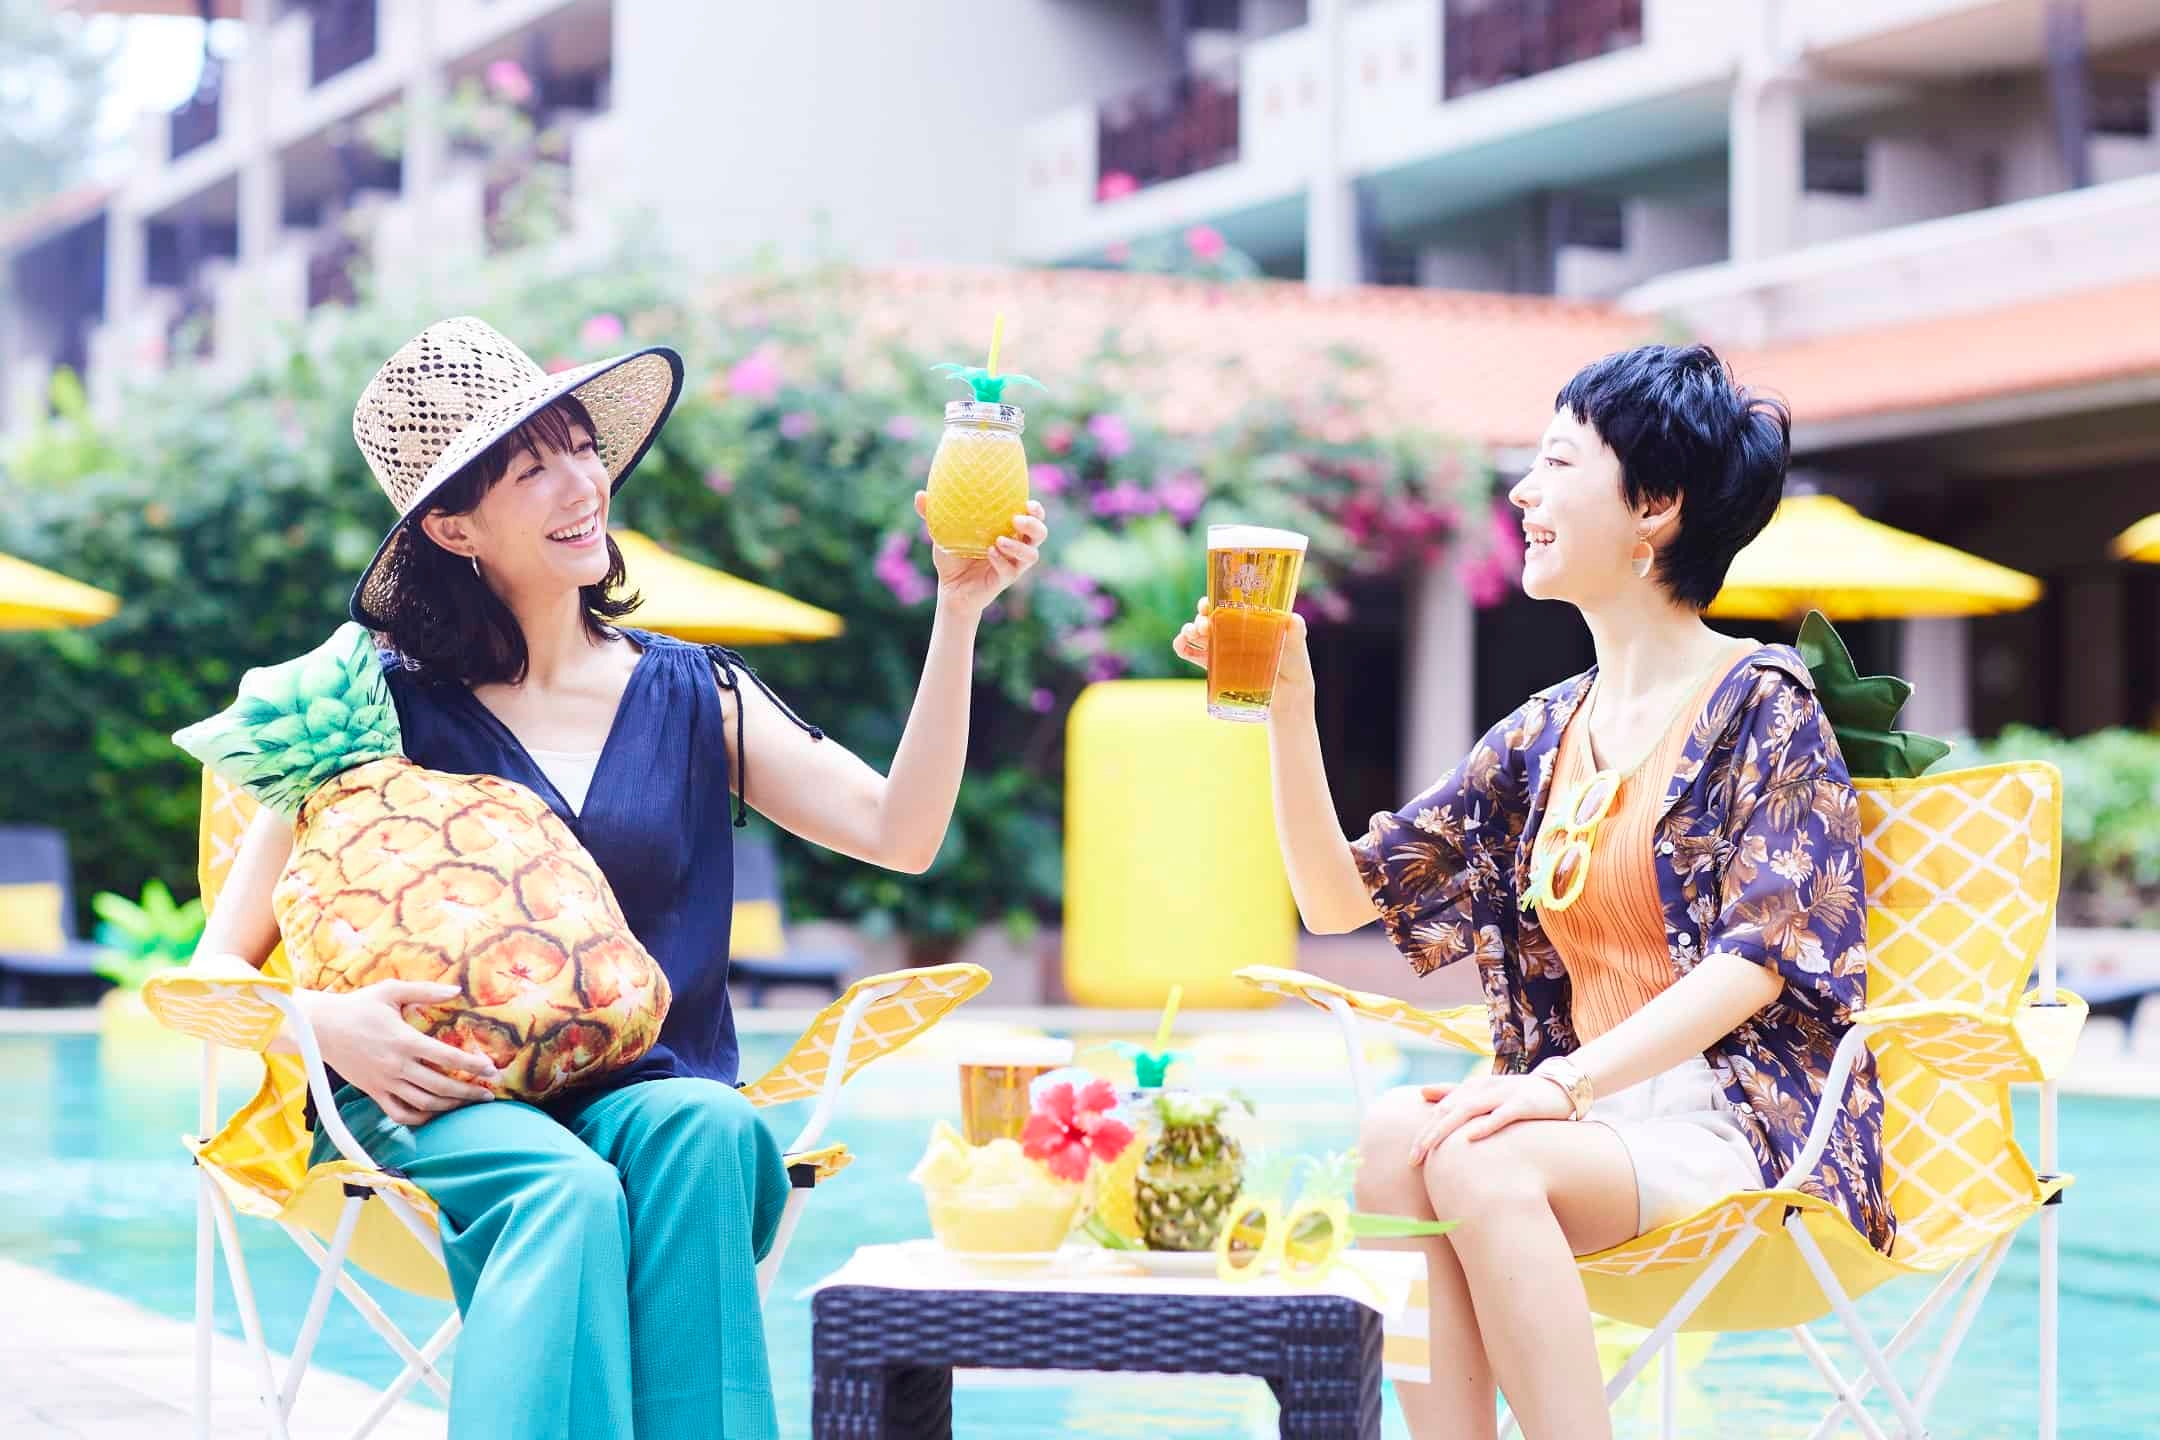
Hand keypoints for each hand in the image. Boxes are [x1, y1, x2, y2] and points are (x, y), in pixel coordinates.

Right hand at [300, 981, 499, 1128]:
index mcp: (405, 1040)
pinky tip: (435, 1113)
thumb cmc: (359, 1006)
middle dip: (469, 1092)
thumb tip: (457, 989)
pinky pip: (399, 1113)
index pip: (447, 1057)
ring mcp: (384, 1083)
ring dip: (450, 1106)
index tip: (491, 1069)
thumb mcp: (391, 990)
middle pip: (441, 1086)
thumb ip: (425, 991)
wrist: (319, 1028)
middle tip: (489, 1093)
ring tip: (469, 1103)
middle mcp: (397, 1066)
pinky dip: (420, 1118)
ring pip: (424, 1103)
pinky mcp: (373, 1092)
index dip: (472, 1065)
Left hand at [912, 495, 1046, 618]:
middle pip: (1040, 534)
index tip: (1028, 502)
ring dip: (1020, 546)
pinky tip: (990, 552)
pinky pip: (1010, 570)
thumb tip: (920, 495)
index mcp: (1009, 530)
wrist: (950, 588)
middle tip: (1018, 518)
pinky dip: (1001, 560)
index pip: (1032, 517)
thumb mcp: (943, 532)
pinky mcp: (1004, 580)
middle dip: (1034, 525)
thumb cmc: (953, 556)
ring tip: (1001, 539)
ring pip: (1032, 555)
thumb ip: (933, 514)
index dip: (1036, 510)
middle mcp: (1016, 547)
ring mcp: (1012, 565)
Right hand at [1170, 596, 1316, 710]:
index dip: (1211, 601)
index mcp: (1246, 619)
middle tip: (1203, 625)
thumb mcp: (1296, 645)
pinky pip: (1193, 654)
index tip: (1206, 604)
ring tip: (1192, 634)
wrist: (1288, 694)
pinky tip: (1180, 645)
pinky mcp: (1215, 667)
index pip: (1224, 604)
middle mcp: (1231, 631)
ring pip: (1197, 634)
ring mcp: (1221, 648)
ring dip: (1188, 630)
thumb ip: (1297, 632)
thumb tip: (1292, 619)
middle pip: (1207, 618)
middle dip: (1199, 618)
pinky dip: (1182, 647)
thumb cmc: (1294, 663)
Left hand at [1405, 1073, 1572, 1164]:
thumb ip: (1454, 1091)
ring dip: (1446, 1130)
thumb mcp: (1484, 1092)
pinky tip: (1470, 1137)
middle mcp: (1483, 1089)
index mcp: (1472, 1088)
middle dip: (1428, 1135)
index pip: (1441, 1110)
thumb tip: (1422, 1092)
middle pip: (1448, 1111)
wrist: (1560, 1085)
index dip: (1423, 1131)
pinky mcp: (1523, 1103)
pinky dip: (1485, 1124)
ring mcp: (1503, 1095)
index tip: (1410, 1157)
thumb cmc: (1518, 1095)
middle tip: (1412, 1159)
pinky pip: (1501, 1115)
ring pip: (1467, 1110)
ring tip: (1429, 1149)